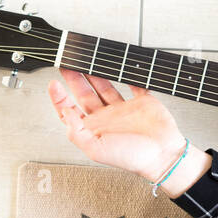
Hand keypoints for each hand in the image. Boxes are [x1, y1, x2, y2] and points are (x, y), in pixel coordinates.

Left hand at [48, 68, 189, 182]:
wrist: (162, 155)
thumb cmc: (132, 158)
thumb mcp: (96, 150)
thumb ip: (76, 132)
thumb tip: (66, 112)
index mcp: (93, 129)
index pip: (70, 111)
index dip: (60, 98)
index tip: (54, 84)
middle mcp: (106, 118)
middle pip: (84, 94)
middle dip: (74, 78)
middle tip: (67, 63)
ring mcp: (123, 109)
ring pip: (104, 86)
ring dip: (94, 73)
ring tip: (86, 59)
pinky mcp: (141, 101)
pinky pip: (132, 84)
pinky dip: (127, 75)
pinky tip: (119, 66)